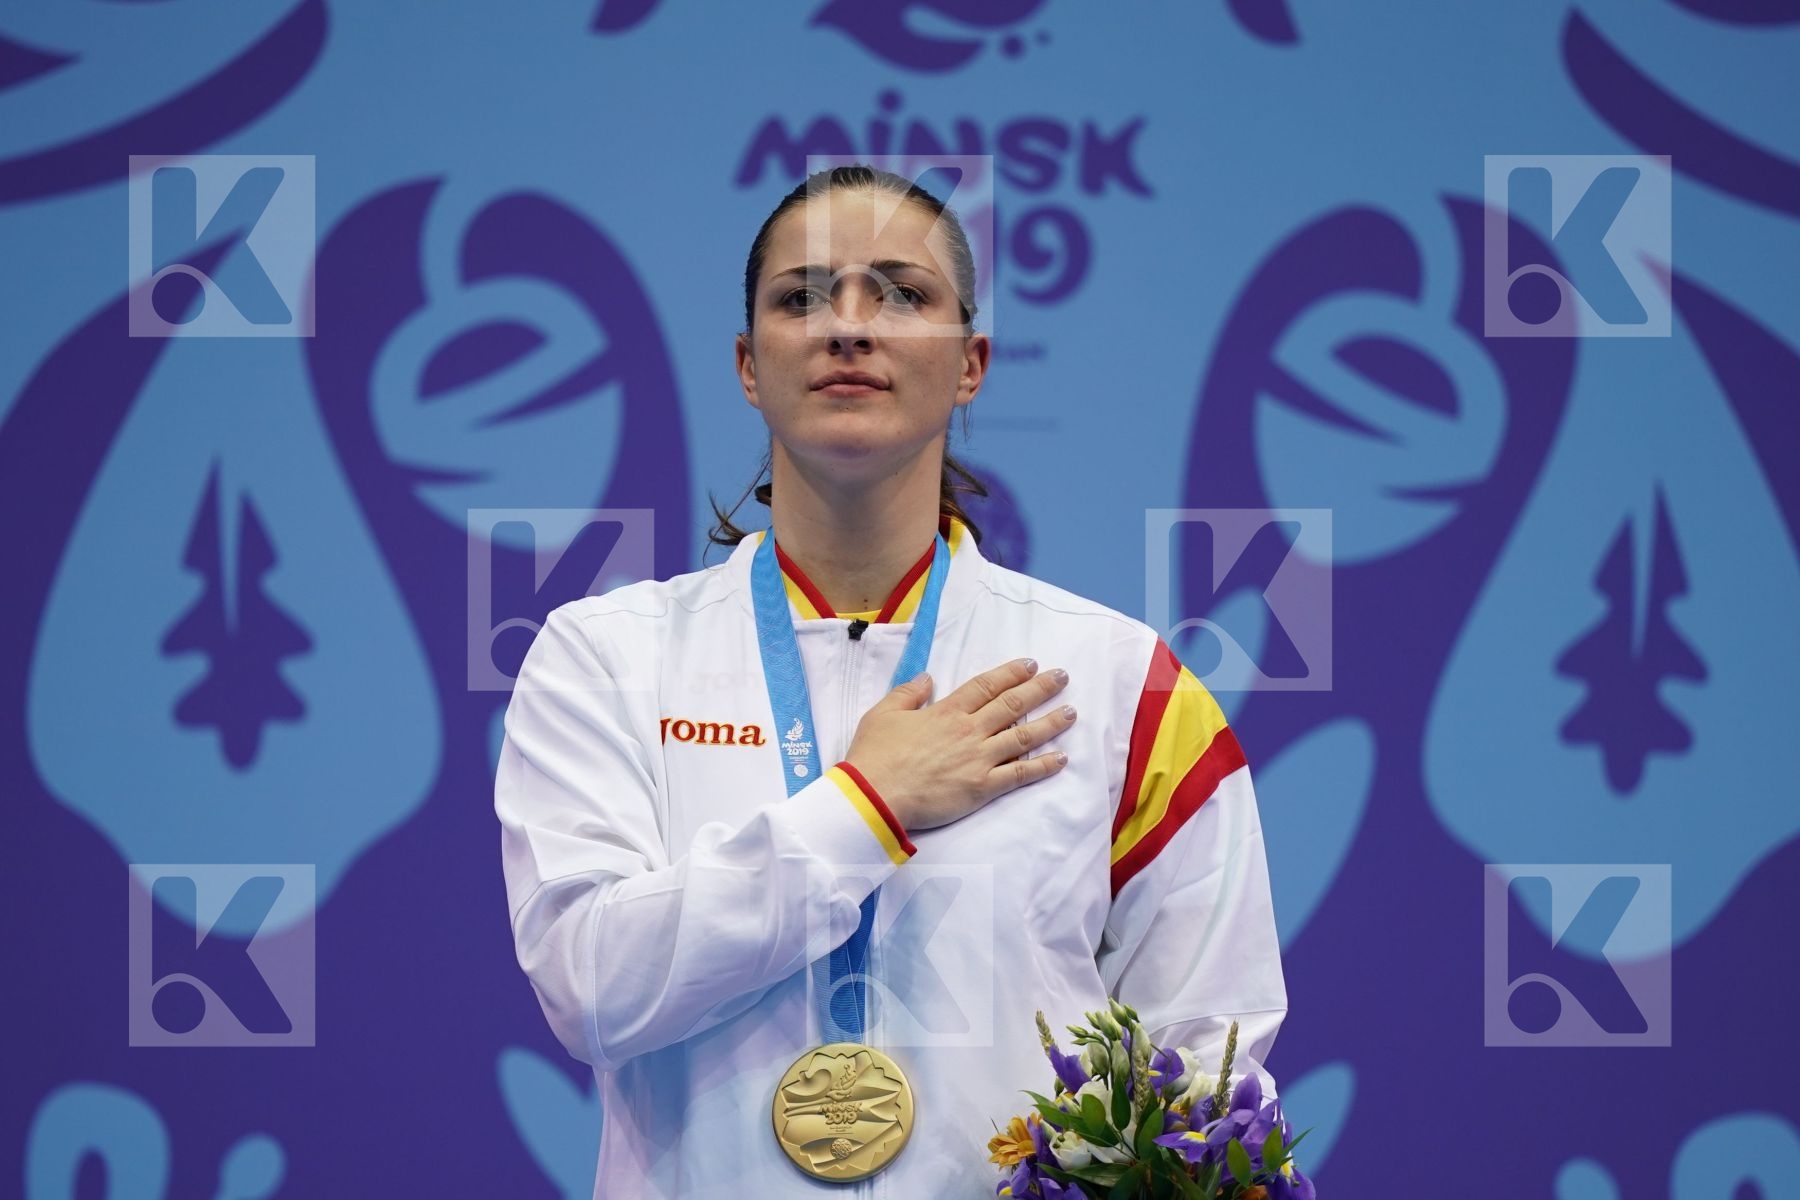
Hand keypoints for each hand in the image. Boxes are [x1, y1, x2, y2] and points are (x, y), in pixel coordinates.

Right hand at [843, 657, 1074, 832]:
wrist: (875, 795)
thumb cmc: (875, 755)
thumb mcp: (883, 714)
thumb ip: (908, 693)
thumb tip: (928, 678)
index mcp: (946, 711)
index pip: (986, 686)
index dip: (1010, 673)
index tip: (1030, 664)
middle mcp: (968, 731)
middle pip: (1012, 705)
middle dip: (1040, 688)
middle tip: (1062, 677)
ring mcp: (978, 759)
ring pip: (1023, 736)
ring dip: (1050, 723)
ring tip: (1071, 713)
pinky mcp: (982, 788)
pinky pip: (1019, 775)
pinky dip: (1043, 766)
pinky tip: (1061, 758)